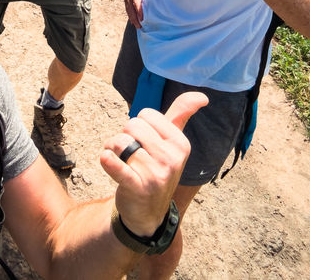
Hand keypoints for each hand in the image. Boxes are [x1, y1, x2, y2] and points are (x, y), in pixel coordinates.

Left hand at [100, 92, 207, 236]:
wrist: (147, 212)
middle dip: (125, 137)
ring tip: (121, 162)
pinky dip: (106, 160)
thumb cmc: (157, 168)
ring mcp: (155, 174)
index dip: (139, 126)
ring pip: (119, 142)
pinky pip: (113, 163)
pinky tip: (107, 161)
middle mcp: (172, 159)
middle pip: (131, 125)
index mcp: (181, 144)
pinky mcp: (137, 187)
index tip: (145, 143)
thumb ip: (182, 115)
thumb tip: (203, 96)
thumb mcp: (172, 144)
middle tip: (131, 156)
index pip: (146, 114)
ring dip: (112, 149)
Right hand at [122, 0, 149, 27]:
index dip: (139, 10)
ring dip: (132, 18)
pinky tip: (133, 21)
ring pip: (128, 9)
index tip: (142, 18)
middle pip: (131, 8)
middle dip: (135, 18)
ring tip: (137, 26)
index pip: (136, 1)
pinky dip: (130, 15)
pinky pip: (127, 8)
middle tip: (140, 27)